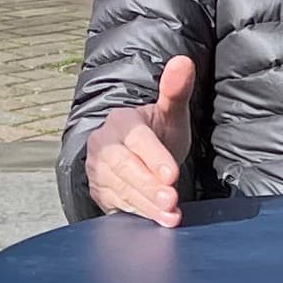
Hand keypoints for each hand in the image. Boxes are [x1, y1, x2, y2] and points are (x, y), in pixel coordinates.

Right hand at [84, 55, 196, 226]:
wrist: (136, 153)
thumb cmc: (157, 132)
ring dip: (147, 205)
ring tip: (171, 215)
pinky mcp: (100, 192)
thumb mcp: (170, 113)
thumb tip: (184, 62)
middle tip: (171, 199)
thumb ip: (176, 91)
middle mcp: (104, 145)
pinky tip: (159, 220)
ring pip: (121, 189)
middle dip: (149, 185)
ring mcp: (98, 171)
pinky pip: (118, 204)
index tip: (172, 174)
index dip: (153, 157)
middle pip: (124, 167)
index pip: (136, 139)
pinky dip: (140, 214)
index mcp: (121, 122)